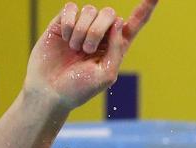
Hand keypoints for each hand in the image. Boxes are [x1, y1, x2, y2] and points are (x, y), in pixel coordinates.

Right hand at [24, 0, 157, 109]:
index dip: (146, 7)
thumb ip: (117, 48)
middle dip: (97, 31)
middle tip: (85, 51)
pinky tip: (64, 39)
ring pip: (89, 10)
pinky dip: (68, 24)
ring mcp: (82, 27)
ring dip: (81, 32)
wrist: (49, 91)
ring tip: (74, 49)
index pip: (135, 23)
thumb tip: (118, 21)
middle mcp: (101, 34)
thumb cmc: (78, 88)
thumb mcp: (105, 74)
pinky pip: (71, 8)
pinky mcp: (63, 22)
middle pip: (110, 13)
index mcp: (116, 47)